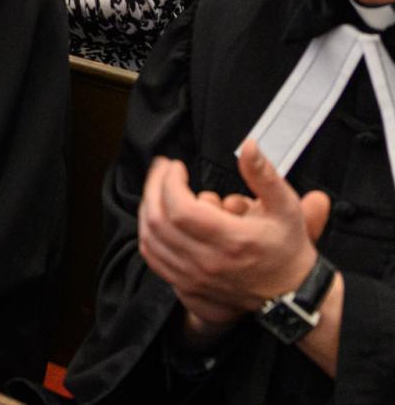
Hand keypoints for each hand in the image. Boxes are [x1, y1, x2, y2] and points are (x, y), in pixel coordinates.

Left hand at [138, 141, 330, 336]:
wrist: (292, 294)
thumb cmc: (287, 249)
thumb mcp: (285, 208)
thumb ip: (263, 175)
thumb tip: (248, 146)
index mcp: (232, 241)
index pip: (181, 208)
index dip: (170, 182)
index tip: (176, 166)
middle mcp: (208, 262)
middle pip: (158, 221)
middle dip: (154, 188)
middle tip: (163, 170)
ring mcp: (194, 278)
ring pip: (150, 240)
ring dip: (148, 209)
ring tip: (157, 190)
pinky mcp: (187, 286)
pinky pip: (153, 258)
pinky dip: (148, 234)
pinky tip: (157, 218)